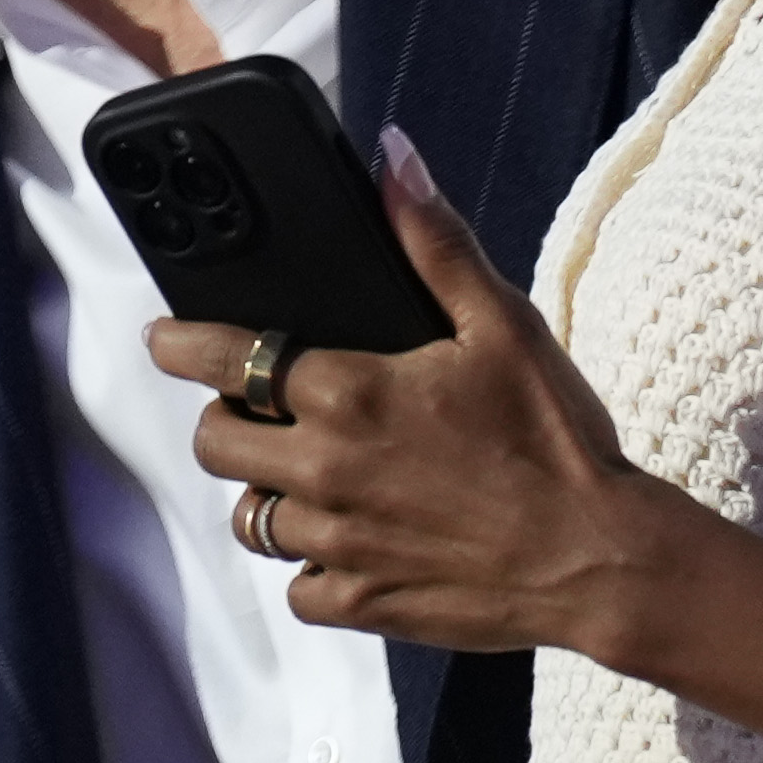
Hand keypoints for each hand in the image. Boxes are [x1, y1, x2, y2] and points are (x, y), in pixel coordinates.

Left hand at [145, 128, 701, 661]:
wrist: (599, 558)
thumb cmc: (556, 441)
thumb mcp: (503, 325)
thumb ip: (436, 243)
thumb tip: (394, 160)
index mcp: (347, 394)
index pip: (223, 359)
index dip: (179, 344)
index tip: (163, 338)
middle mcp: (323, 470)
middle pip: (215, 444)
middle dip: (224, 419)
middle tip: (256, 410)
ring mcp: (336, 543)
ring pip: (249, 518)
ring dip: (267, 491)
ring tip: (307, 475)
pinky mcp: (360, 602)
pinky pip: (297, 586)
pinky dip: (311, 566)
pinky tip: (349, 542)